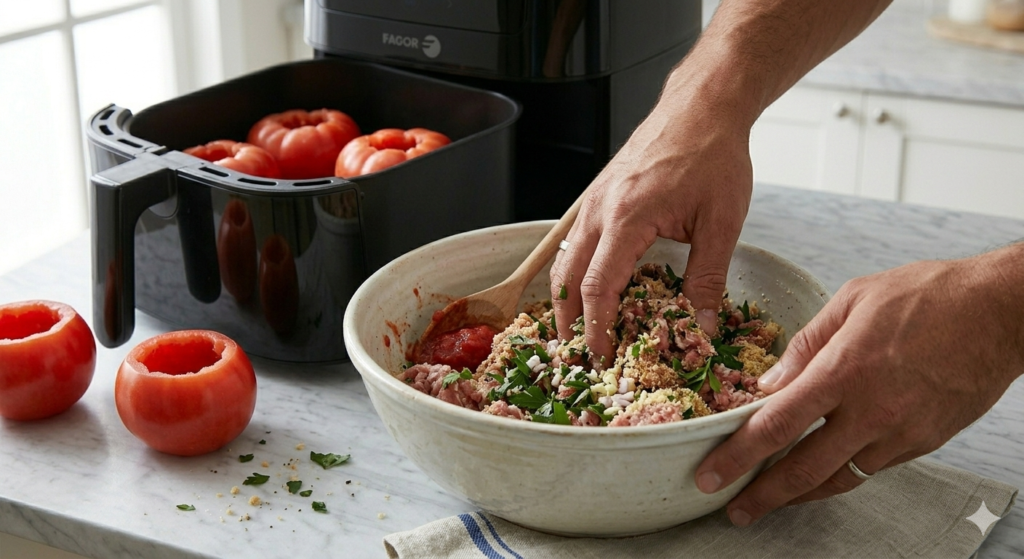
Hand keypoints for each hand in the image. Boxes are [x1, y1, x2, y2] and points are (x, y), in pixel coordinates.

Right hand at [549, 83, 753, 364]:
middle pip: (566, 277)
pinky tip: (593, 285)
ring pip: (564, 258)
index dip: (596, 327)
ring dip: (567, 296)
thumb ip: (707, 278)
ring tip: (580, 328)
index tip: (601, 356)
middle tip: (577, 353)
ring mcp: (594, 200)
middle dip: (568, 320)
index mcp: (626, 217)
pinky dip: (576, 270)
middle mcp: (599, 209)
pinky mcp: (599, 195)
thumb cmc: (713, 155)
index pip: (597, 286)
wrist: (702, 105)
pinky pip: (576, 240)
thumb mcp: (721, 222)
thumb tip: (699, 325)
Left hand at [694, 246, 1023, 526]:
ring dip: (800, 495)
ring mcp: (900, 433)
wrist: (1001, 313)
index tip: (712, 474)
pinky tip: (821, 473)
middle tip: (733, 509)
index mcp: (844, 371)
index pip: (778, 424)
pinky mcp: (923, 443)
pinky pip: (872, 468)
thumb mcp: (853, 300)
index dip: (738, 455)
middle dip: (762, 495)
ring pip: (839, 479)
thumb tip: (770, 381)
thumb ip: (806, 344)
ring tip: (771, 501)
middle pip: (804, 470)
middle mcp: (871, 411)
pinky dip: (841, 475)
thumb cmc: (928, 295)